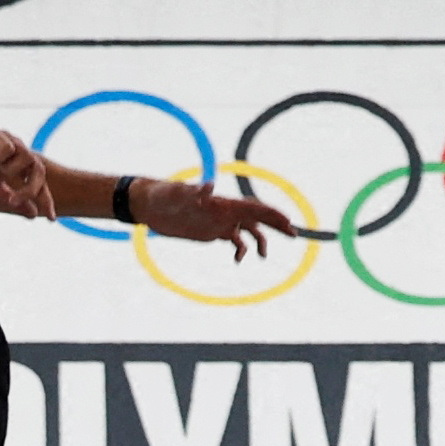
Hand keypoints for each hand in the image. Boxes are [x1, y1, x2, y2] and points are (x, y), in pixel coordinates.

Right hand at [0, 123, 54, 218]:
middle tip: (13, 201)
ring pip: (26, 157)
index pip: (38, 182)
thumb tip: (34, 215)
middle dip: (30, 189)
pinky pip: (7, 146)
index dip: (45, 200)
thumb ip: (13, 200)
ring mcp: (7, 141)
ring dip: (12, 171)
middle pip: (38, 169)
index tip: (50, 219)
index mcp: (18, 166)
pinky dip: (0, 155)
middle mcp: (17, 152)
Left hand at [133, 179, 296, 260]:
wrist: (149, 205)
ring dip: (261, 241)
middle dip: (276, 225)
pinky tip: (238, 260)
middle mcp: (225, 211)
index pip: (253, 207)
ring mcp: (220, 221)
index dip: (272, 214)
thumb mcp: (177, 193)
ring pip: (249, 230)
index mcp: (222, 202)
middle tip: (295, 235)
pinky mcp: (211, 232)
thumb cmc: (163, 195)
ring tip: (264, 256)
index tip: (287, 223)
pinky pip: (234, 240)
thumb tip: (209, 185)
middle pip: (258, 217)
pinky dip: (240, 250)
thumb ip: (194, 190)